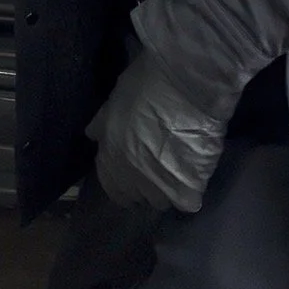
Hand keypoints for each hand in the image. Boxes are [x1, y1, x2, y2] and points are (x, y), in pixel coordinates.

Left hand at [86, 49, 227, 213]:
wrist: (185, 86)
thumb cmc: (146, 86)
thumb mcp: (114, 101)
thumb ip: (102, 125)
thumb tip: (92, 137)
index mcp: (110, 159)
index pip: (113, 188)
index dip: (124, 181)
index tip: (136, 171)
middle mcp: (130, 179)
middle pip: (137, 198)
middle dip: (145, 186)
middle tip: (160, 166)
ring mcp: (158, 188)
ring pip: (161, 202)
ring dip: (168, 189)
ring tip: (179, 168)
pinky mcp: (186, 190)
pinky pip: (188, 202)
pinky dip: (191, 191)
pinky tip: (196, 173)